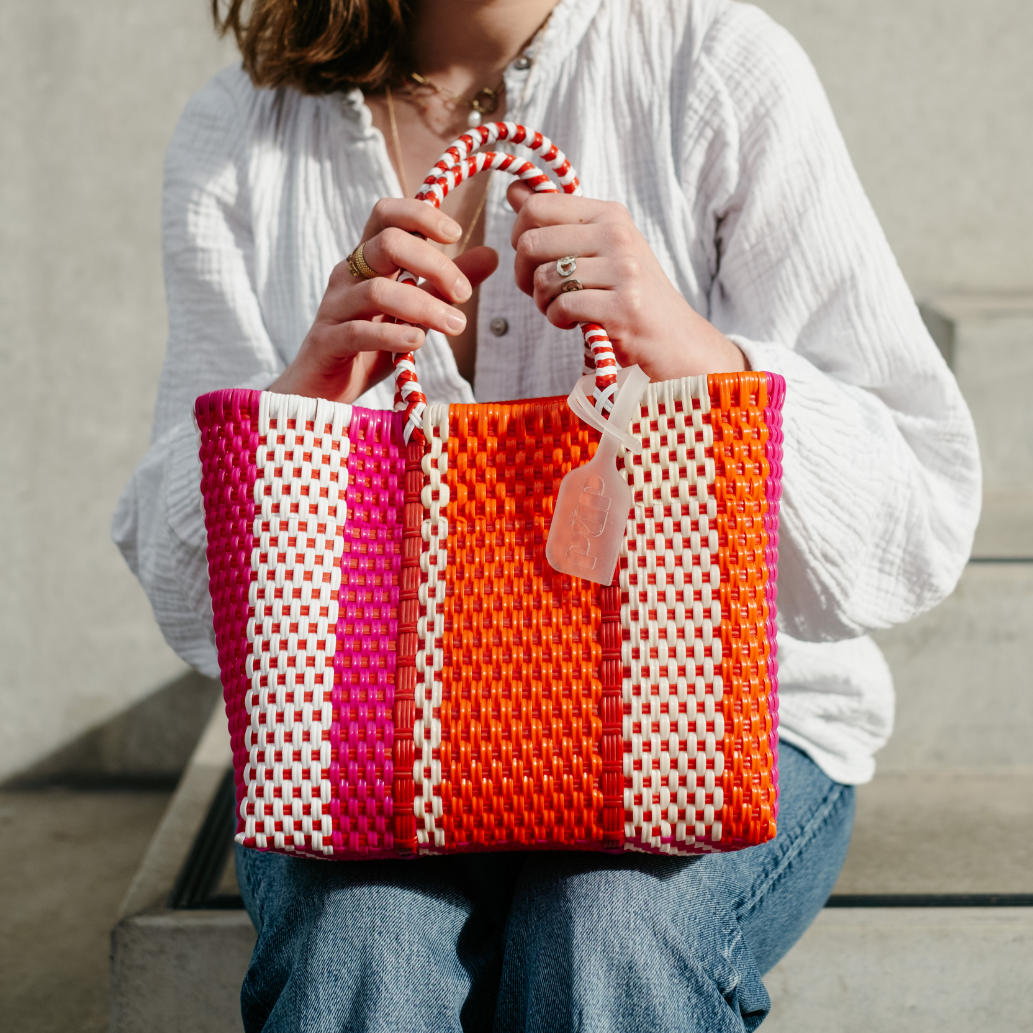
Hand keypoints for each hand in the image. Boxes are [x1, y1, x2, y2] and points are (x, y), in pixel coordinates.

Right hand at [269, 199, 497, 402]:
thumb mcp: (413, 313)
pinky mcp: (327, 342)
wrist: (320, 392)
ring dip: (424, 306)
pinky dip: (393, 335)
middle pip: (387, 243)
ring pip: (378, 290)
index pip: (386, 214)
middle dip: (434, 264)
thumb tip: (490, 254)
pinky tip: (417, 342)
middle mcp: (347, 276)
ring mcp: (334, 308)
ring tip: (455, 325)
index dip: (420, 214)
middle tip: (464, 294)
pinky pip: (359, 332)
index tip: (455, 234)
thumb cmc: (366, 349)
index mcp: (366, 261)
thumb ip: (444, 284)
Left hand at [508, 182, 745, 379]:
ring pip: (544, 278)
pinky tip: (574, 322)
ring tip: (563, 309)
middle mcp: (617, 235)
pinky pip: (562, 307)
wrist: (675, 339)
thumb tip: (514, 191)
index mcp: (609, 214)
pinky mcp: (622, 308)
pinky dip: (558, 320)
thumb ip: (556, 221)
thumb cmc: (630, 295)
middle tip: (543, 292)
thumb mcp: (599, 248)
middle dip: (524, 275)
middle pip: (531, 243)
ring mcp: (622, 271)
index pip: (536, 207)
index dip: (519, 237)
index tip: (534, 260)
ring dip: (542, 302)